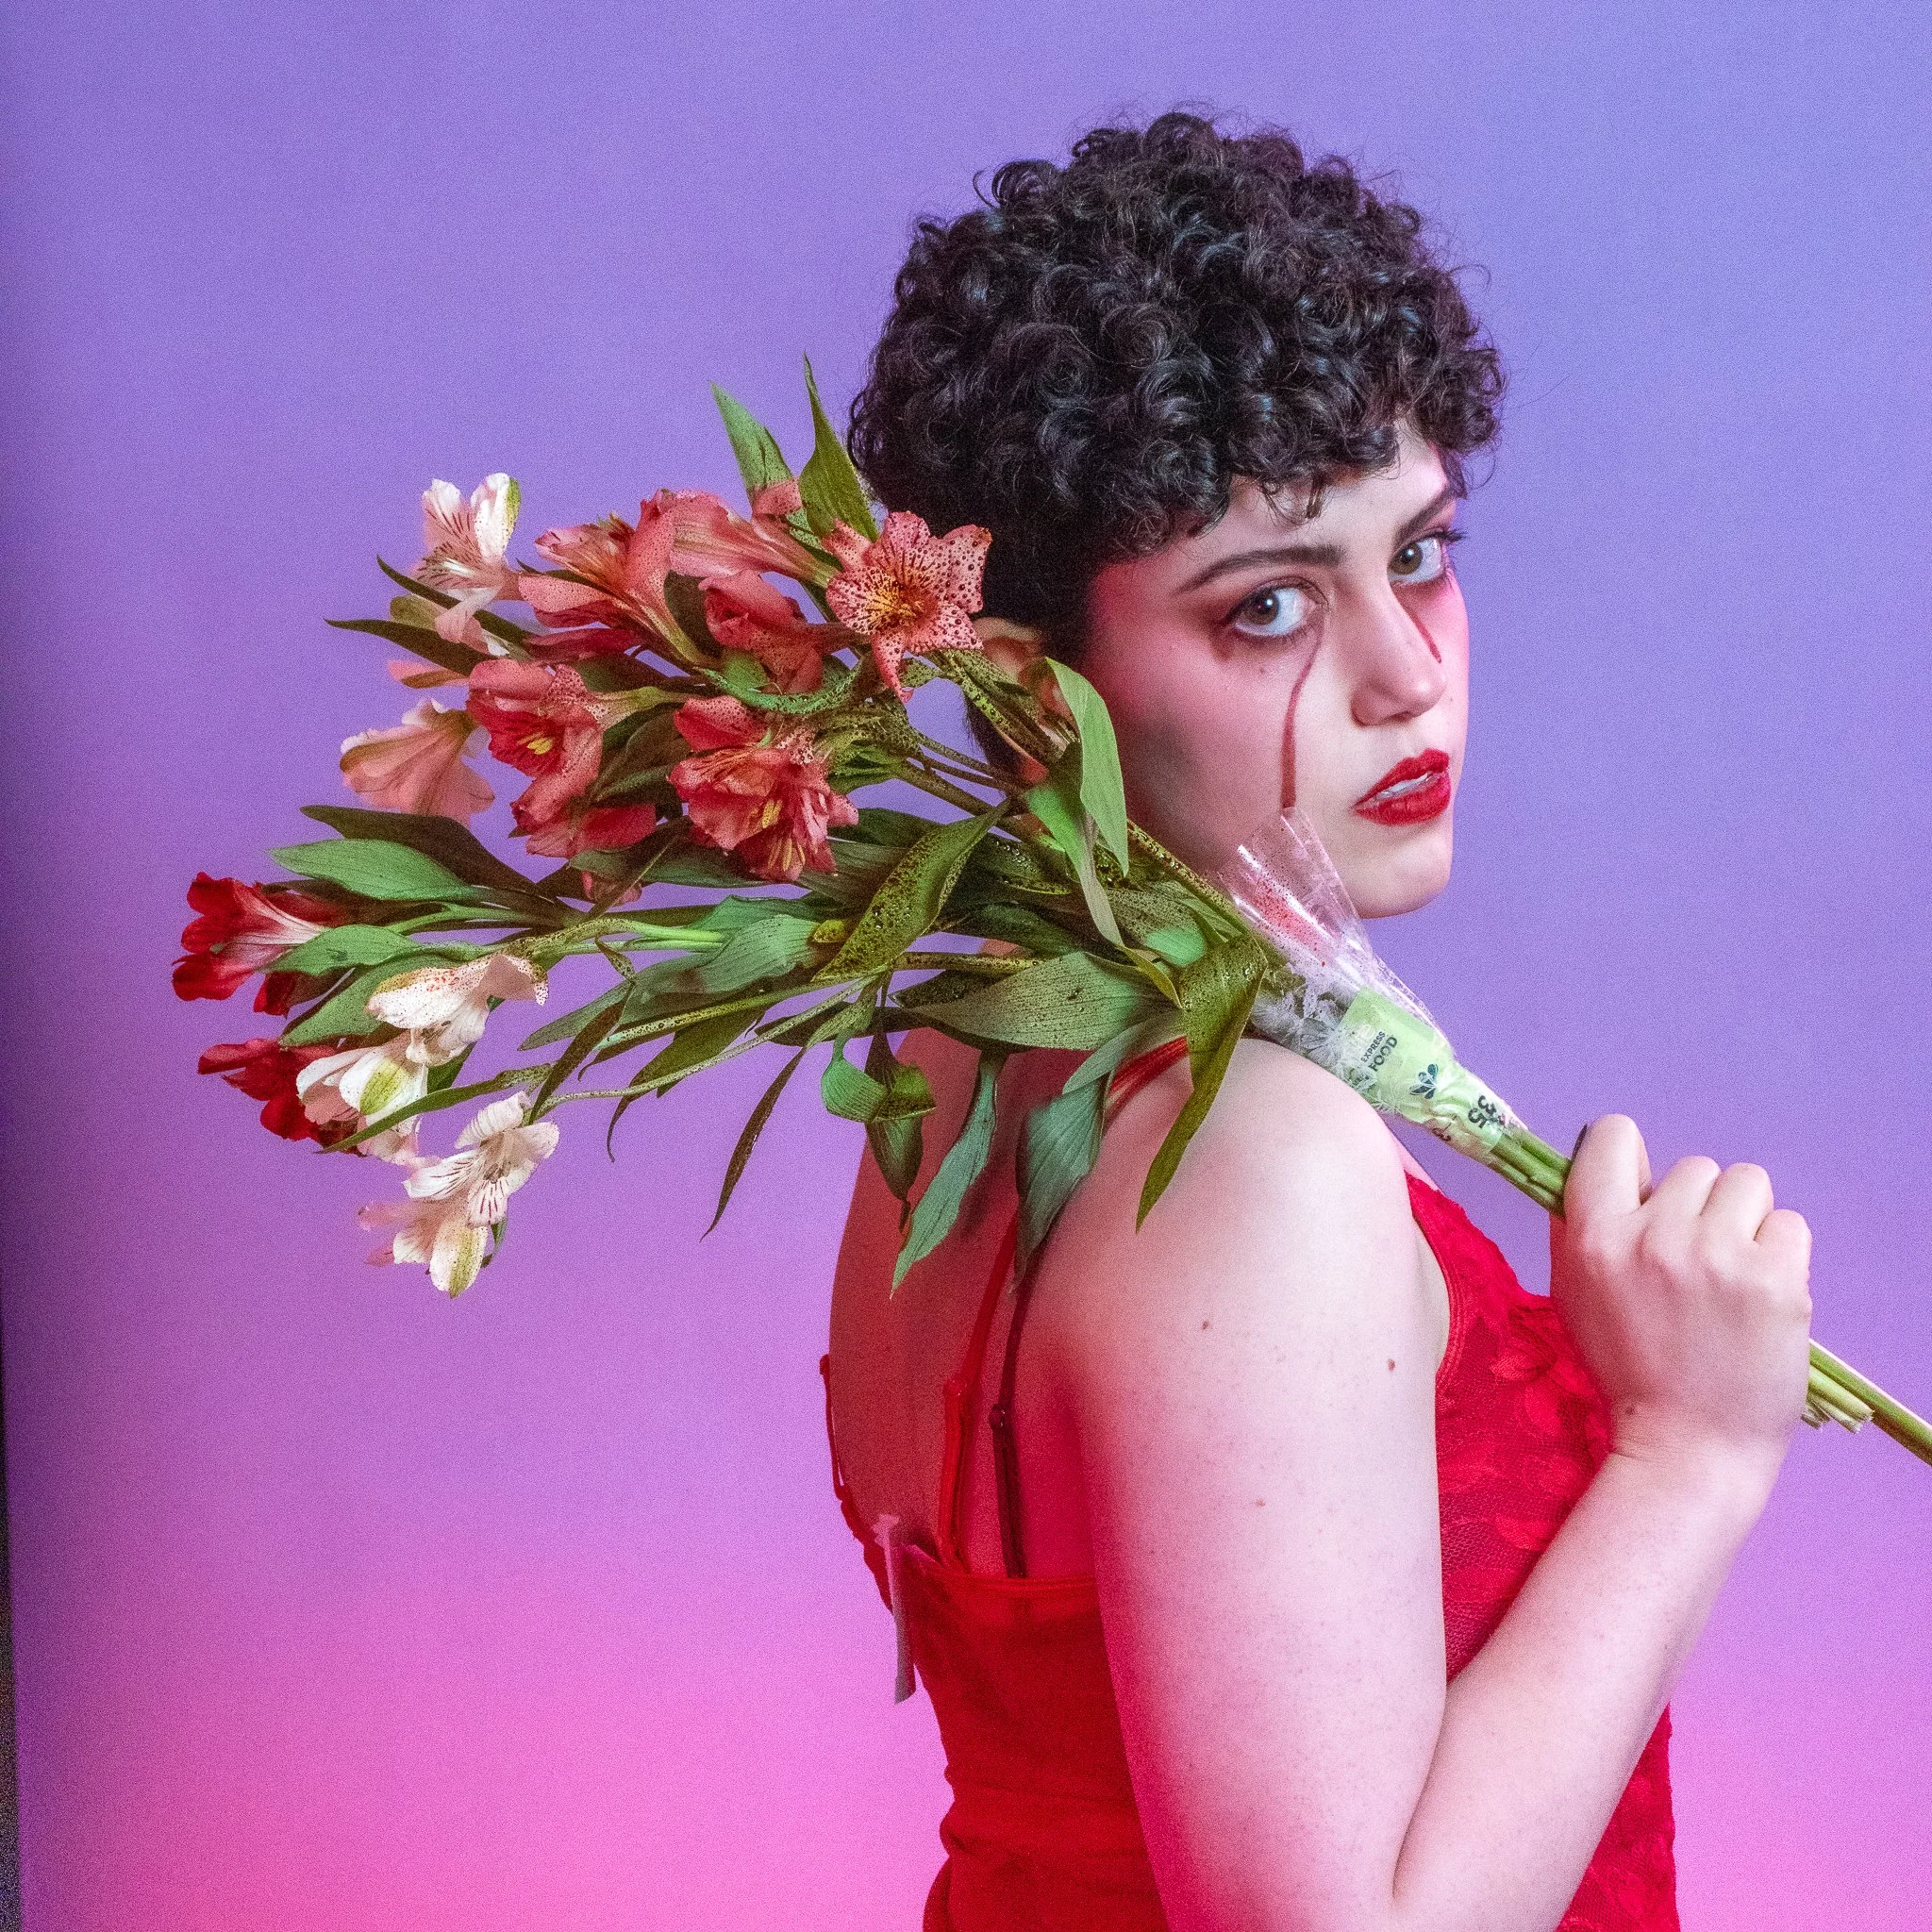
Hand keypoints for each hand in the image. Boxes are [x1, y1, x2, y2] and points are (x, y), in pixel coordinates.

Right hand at [1550, 1115, 1812, 1481]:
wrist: (1689, 1446)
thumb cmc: (1627, 1370)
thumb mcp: (1574, 1295)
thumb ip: (1578, 1227)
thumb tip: (1598, 1162)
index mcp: (1595, 1237)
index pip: (1614, 1136)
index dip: (1631, 1157)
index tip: (1644, 1193)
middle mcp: (1653, 1236)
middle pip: (1694, 1167)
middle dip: (1699, 1207)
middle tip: (1695, 1262)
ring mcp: (1718, 1256)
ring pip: (1748, 1183)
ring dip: (1745, 1221)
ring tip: (1734, 1273)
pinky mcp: (1775, 1280)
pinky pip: (1790, 1224)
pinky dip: (1782, 1252)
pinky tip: (1763, 1292)